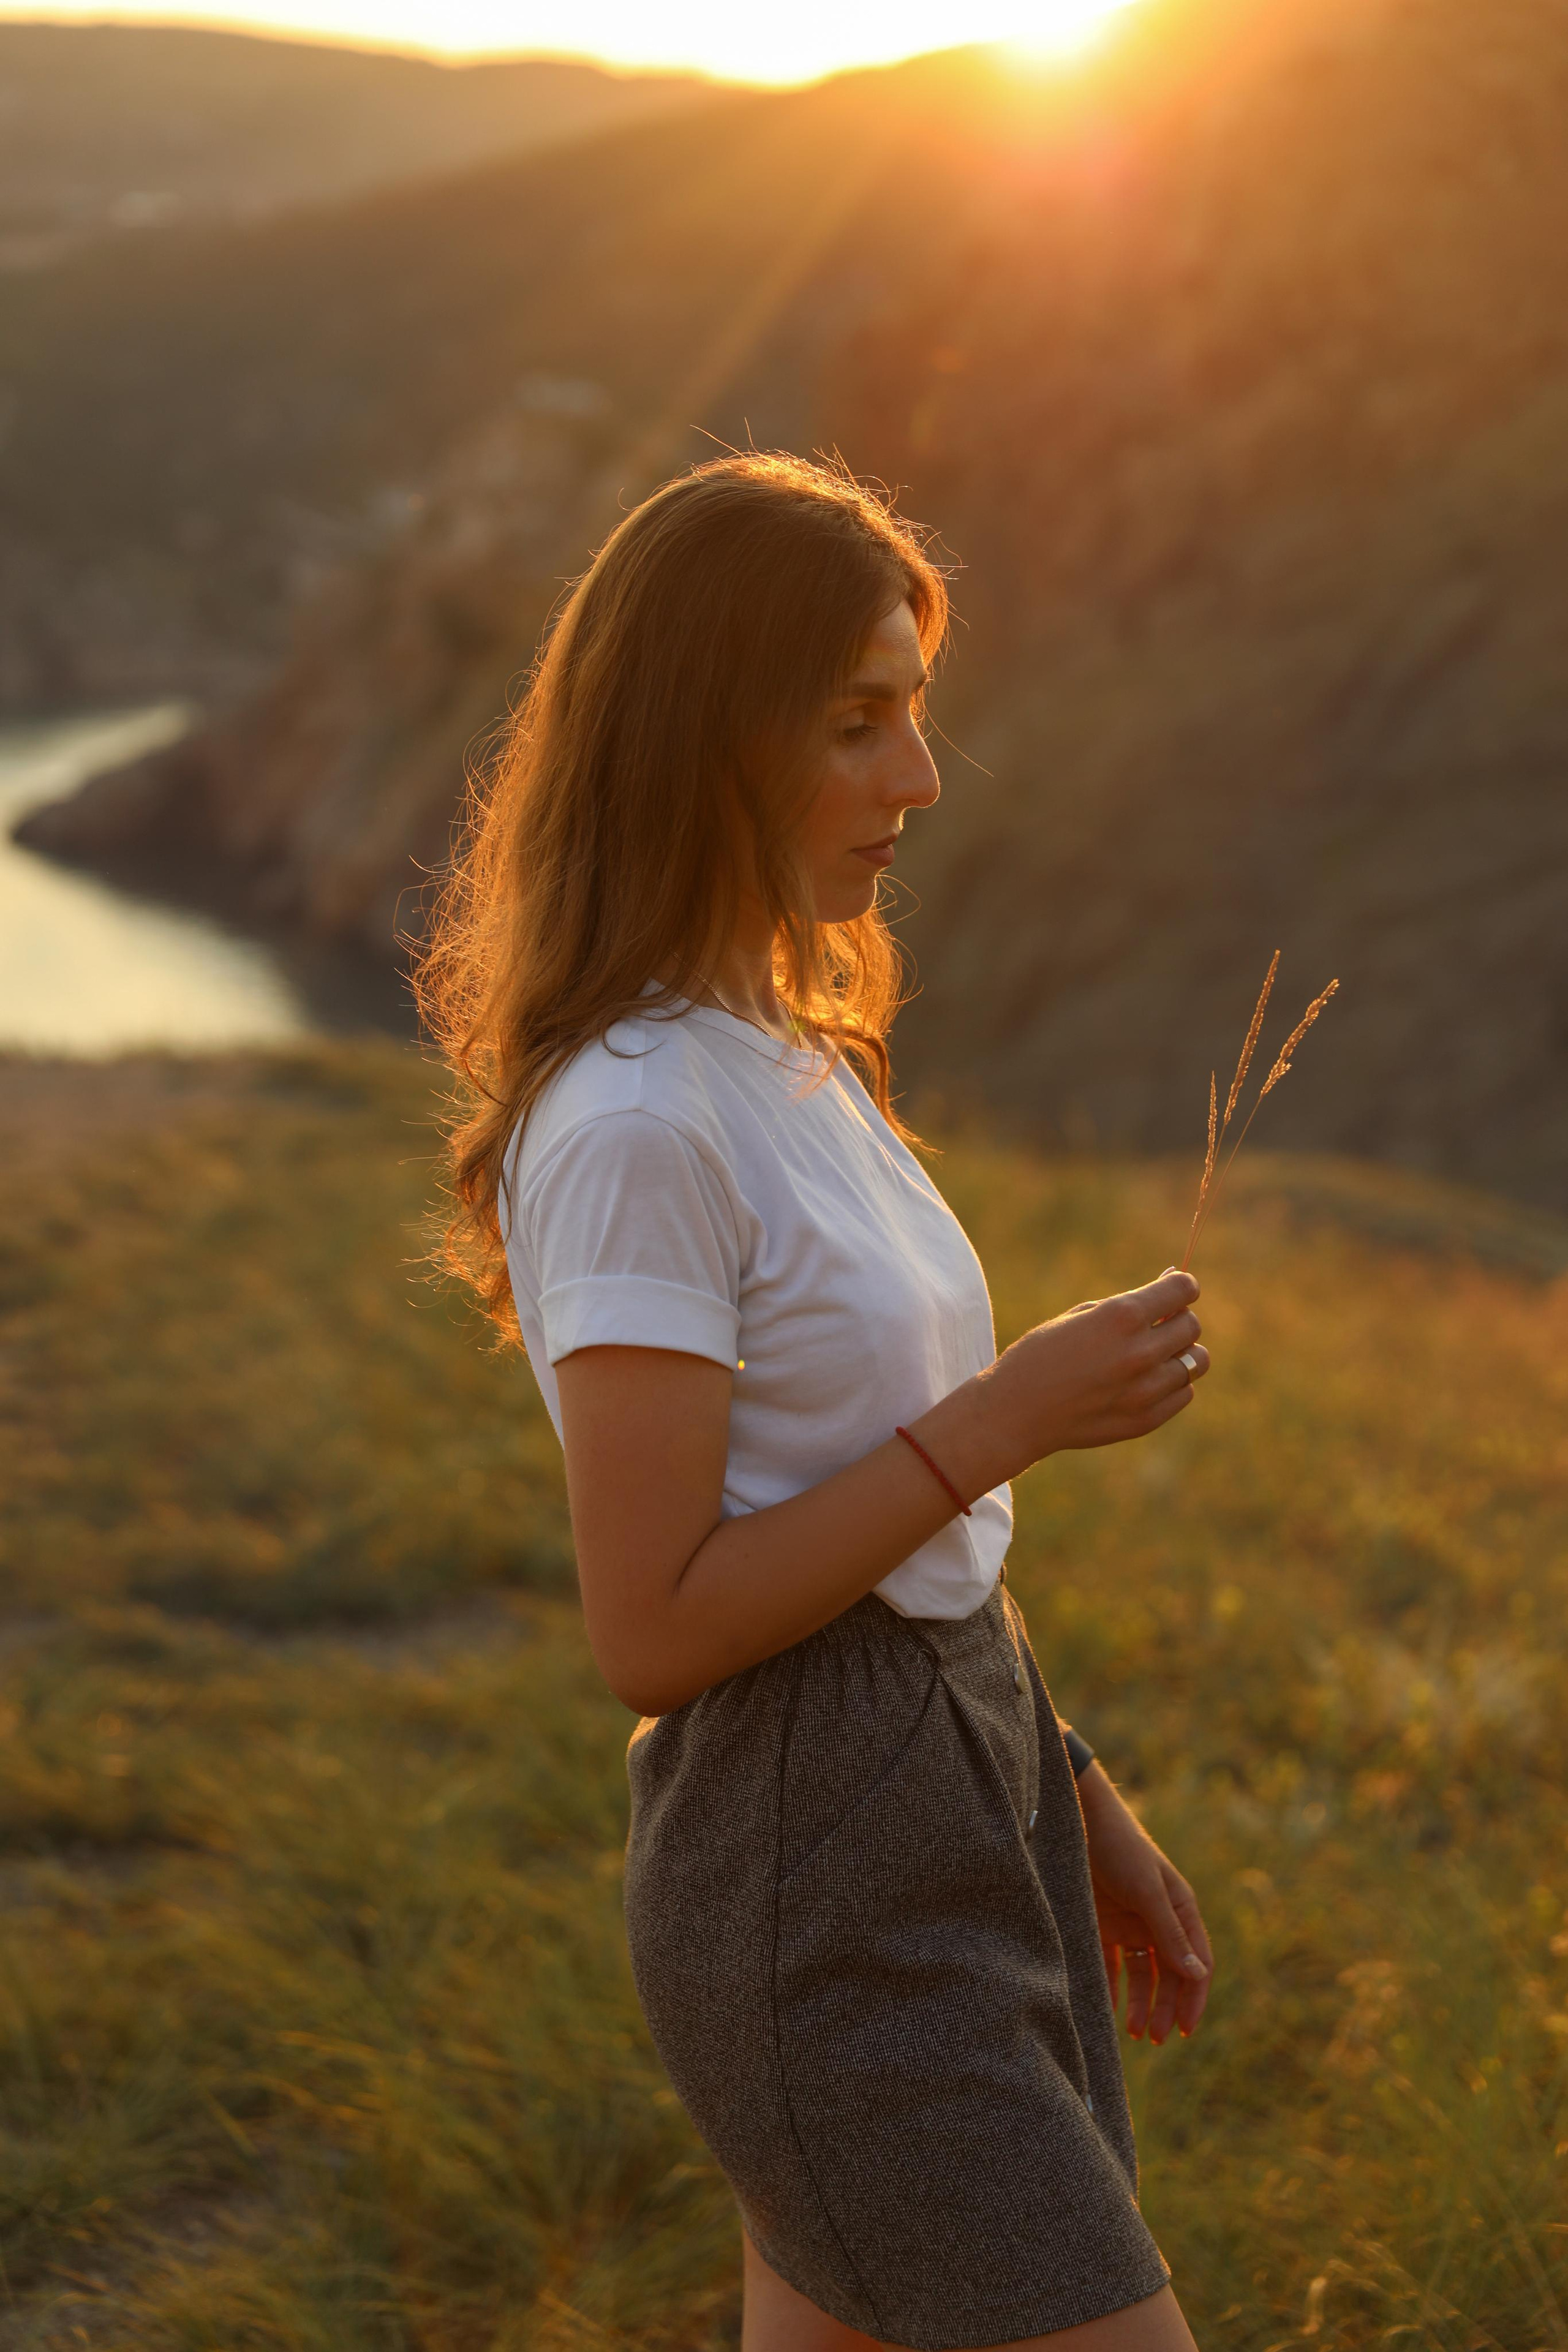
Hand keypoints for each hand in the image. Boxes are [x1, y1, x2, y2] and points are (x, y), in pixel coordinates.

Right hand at [980, 1269, 1207, 1479]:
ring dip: (1180, 1353)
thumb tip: (1173, 1282)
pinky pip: (1184, 1392)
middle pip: (1192, 1325)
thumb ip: (1131, 1302)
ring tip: (1152, 1356)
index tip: (1174, 1291)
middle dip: (1178, 1319)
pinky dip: (1172, 1383)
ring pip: (1197, 1362)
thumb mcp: (1082, 1316)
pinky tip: (1143, 1382)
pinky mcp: (1145, 1419)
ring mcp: (1144, 1390)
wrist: (1015, 1412)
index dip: (1182, 1286)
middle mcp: (1139, 1353)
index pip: (1183, 1290)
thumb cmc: (1042, 1354)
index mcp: (1120, 1317)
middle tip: (1155, 1325)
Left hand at [1077, 1763, 1212, 2043]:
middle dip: (1166, 2008)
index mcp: (1180, 1910)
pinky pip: (1111, 1964)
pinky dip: (1111, 1988)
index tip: (1187, 2030)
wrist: (1077, 1820)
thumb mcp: (1147, 1890)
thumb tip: (1197, 1975)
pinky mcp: (1103, 1924)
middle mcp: (1158, 1920)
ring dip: (1141, 2003)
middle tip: (1155, 2039)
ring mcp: (1130, 1923)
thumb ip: (1168, 1933)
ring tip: (1134, 2033)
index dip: (1194, 1997)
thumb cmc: (1120, 1848)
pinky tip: (1106, 2010)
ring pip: (1141, 1974)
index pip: (1196, 1962)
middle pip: (1169, 1974)